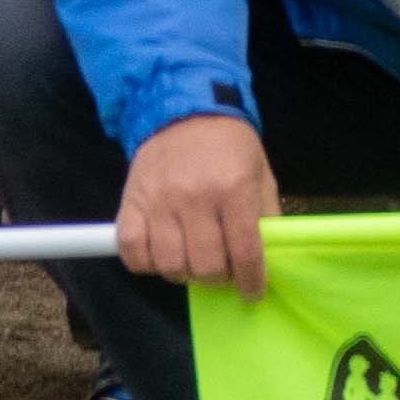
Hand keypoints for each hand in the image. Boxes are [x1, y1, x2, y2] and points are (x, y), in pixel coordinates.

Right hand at [118, 113, 278, 298]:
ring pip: (170, 264)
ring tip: (191, 261)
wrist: (183, 108)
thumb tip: (267, 261)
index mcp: (234, 189)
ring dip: (184, 273)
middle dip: (218, 278)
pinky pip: (132, 250)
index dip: (251, 283)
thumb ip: (266, 217)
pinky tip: (159, 255)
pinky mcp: (132, 201)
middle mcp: (195, 197)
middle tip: (221, 269)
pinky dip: (145, 263)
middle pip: (206, 266)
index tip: (251, 292)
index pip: (245, 254)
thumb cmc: (229, 146)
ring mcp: (159, 200)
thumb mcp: (261, 174)